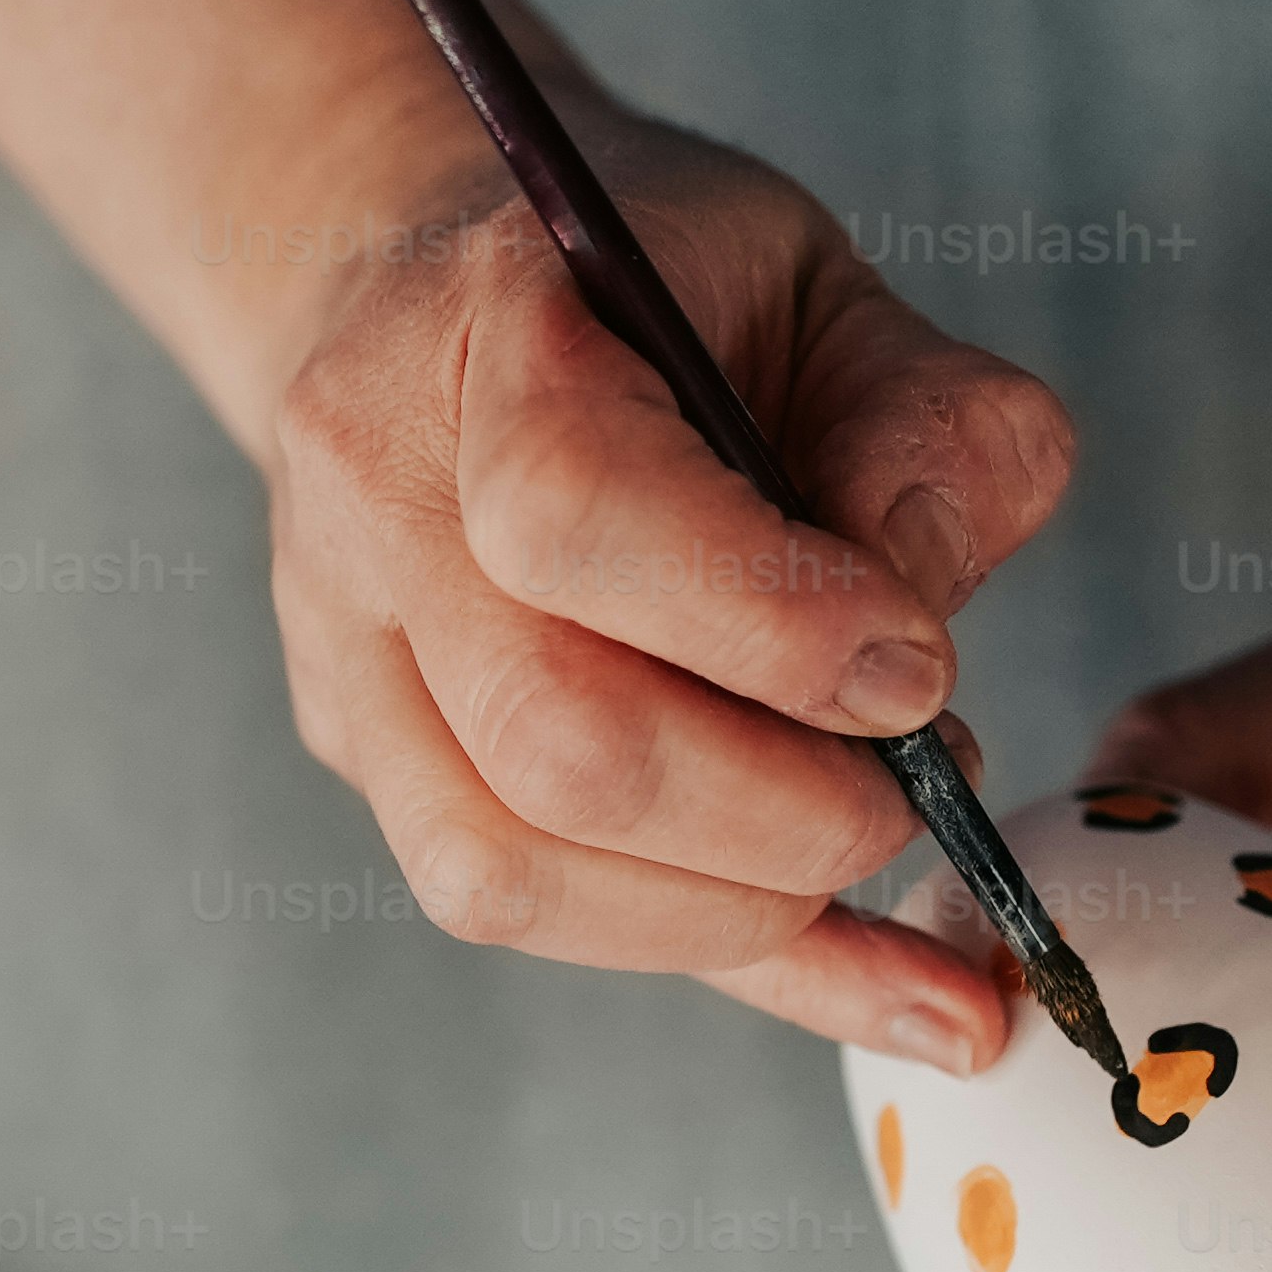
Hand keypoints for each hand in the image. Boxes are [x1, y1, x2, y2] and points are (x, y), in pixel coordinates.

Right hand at [254, 115, 1074, 1068]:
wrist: (438, 295)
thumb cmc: (660, 291)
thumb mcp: (837, 294)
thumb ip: (929, 438)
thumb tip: (921, 642)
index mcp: (479, 324)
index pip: (573, 512)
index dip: (770, 624)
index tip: (920, 669)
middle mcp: (369, 496)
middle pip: (550, 736)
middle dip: (780, 810)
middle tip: (916, 787)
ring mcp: (342, 645)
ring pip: (506, 866)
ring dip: (736, 907)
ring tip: (876, 852)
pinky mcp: (364, 755)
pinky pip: (521, 910)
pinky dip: (714, 958)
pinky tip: (874, 981)